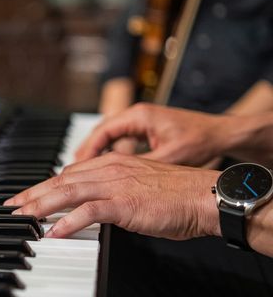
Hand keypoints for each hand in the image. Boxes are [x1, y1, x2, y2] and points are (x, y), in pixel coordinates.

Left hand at [4, 153, 220, 240]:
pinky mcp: (124, 203)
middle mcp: (109, 169)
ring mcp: (116, 185)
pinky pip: (88, 212)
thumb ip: (112, 193)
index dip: (43, 185)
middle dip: (32, 194)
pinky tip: (53, 232)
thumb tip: (91, 207)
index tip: (25, 196)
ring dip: (41, 206)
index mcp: (112, 163)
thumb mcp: (137, 188)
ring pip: (67, 192)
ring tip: (22, 217)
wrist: (204, 196)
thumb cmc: (176, 196)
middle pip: (60, 181)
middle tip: (12, 207)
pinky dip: (68, 222)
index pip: (68, 174)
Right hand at [75, 103, 227, 166]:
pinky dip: (108, 156)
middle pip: (100, 133)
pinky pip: (119, 142)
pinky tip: (105, 171)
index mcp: (139, 116)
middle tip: (73, 172)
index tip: (77, 168)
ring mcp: (141, 122)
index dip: (87, 151)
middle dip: (86, 153)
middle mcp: (136, 116)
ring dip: (95, 155)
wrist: (224, 135)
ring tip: (83, 173)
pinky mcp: (146, 131)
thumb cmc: (202, 141)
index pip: (102, 132)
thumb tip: (118, 180)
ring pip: (108, 138)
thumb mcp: (169, 157)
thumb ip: (140, 166)